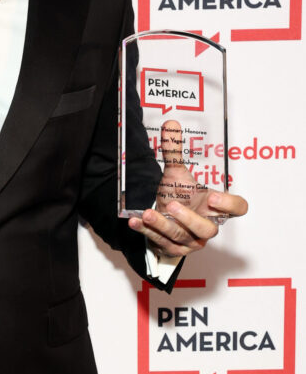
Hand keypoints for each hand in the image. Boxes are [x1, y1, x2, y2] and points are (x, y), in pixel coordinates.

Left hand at [128, 119, 247, 257]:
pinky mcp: (173, 249)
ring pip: (180, 237)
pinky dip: (147, 232)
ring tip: (148, 213)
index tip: (213, 196)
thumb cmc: (179, 196)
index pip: (237, 208)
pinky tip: (135, 222)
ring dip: (162, 225)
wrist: (163, 215)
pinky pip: (161, 242)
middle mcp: (206, 227)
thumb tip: (170, 124)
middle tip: (173, 205)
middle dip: (189, 219)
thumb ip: (175, 151)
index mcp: (215, 208)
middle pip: (207, 229)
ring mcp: (190, 241)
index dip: (230, 204)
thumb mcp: (177, 173)